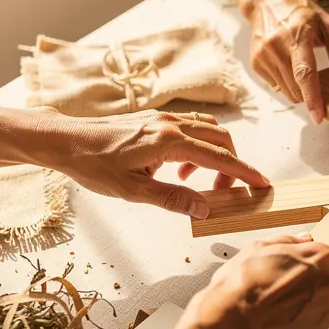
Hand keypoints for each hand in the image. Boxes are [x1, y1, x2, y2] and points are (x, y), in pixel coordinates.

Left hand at [41, 109, 268, 217]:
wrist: (65, 141)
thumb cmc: (93, 165)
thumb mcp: (133, 192)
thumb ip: (174, 199)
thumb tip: (206, 210)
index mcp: (169, 142)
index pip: (220, 158)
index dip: (245, 173)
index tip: (263, 185)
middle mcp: (172, 125)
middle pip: (222, 140)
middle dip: (232, 165)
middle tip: (225, 191)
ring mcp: (164, 119)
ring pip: (209, 130)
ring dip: (214, 155)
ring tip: (194, 181)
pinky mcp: (156, 119)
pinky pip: (192, 127)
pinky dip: (198, 146)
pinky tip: (178, 167)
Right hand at [182, 234, 328, 328]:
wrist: (232, 321)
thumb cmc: (243, 283)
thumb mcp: (261, 247)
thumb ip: (289, 242)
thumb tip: (304, 240)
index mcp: (320, 258)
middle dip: (316, 288)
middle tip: (288, 290)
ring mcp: (325, 314)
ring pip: (323, 309)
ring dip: (307, 310)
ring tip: (277, 310)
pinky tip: (277, 326)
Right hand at [248, 0, 328, 122]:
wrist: (266, 1)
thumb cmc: (301, 11)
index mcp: (297, 35)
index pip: (305, 73)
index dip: (313, 98)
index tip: (319, 116)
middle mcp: (276, 46)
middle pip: (296, 88)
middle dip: (311, 94)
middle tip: (320, 81)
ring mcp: (263, 55)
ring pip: (286, 92)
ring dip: (299, 90)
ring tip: (302, 68)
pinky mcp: (256, 63)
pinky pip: (276, 86)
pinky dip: (287, 83)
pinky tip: (288, 64)